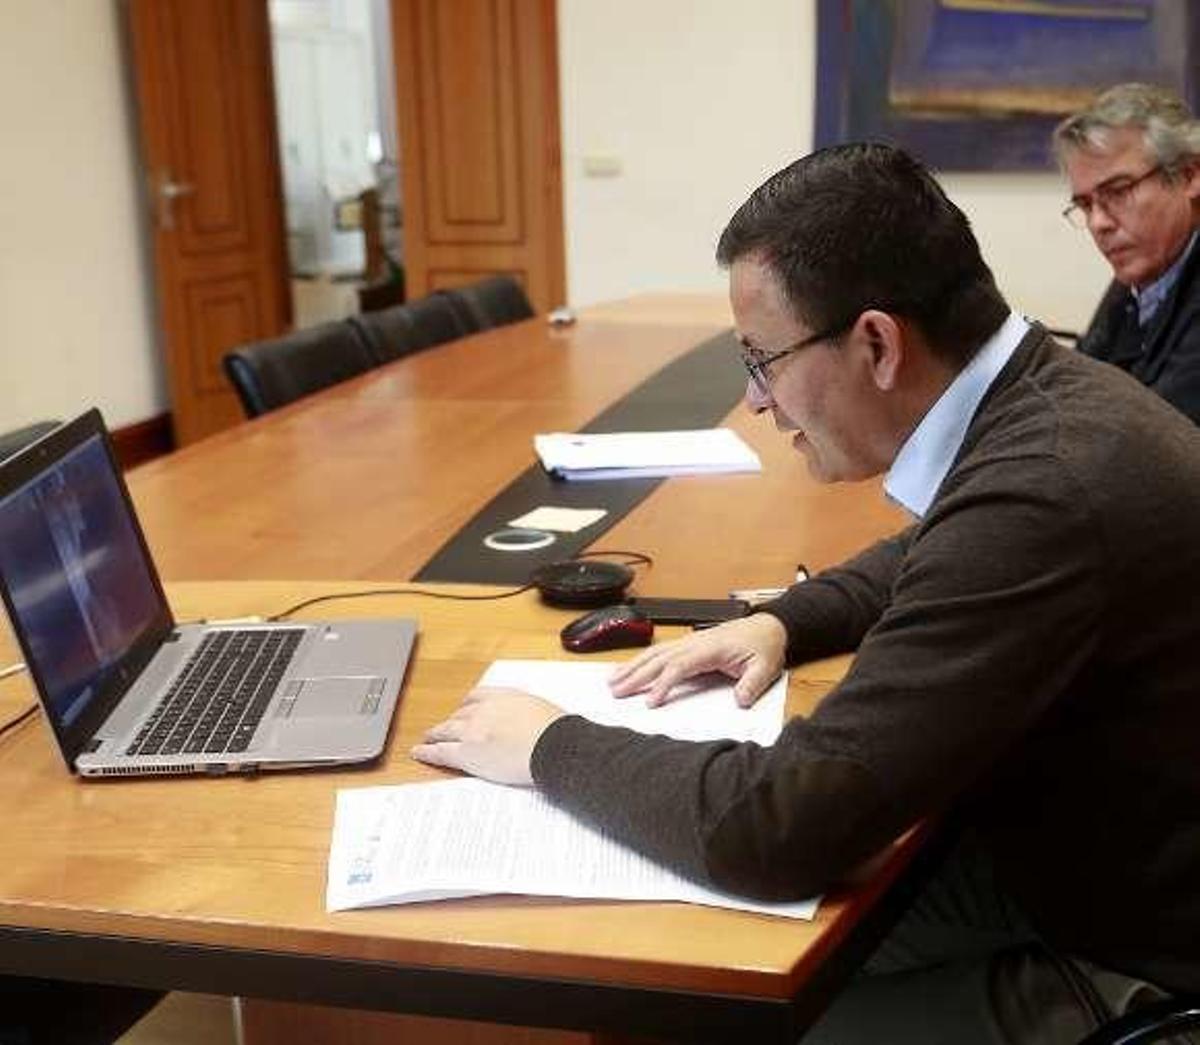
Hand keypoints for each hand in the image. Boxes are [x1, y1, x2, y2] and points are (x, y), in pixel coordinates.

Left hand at [411, 687, 564, 785]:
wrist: (555, 746)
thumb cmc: (557, 732)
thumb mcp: (542, 711)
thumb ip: (528, 713)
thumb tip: (532, 723)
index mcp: (504, 696)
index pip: (477, 696)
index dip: (467, 705)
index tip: (464, 709)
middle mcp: (484, 709)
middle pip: (460, 713)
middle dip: (451, 720)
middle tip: (444, 727)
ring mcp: (473, 730)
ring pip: (446, 730)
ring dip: (435, 733)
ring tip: (428, 737)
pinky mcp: (467, 753)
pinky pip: (440, 752)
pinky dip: (427, 751)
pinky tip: (419, 752)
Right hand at [609, 613, 787, 706]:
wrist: (769, 627)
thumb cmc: (764, 646)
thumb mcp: (765, 667)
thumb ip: (752, 685)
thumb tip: (739, 700)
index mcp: (710, 648)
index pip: (680, 666)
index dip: (663, 683)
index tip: (650, 701)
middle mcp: (694, 643)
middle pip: (659, 659)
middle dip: (636, 675)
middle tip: (616, 691)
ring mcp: (689, 642)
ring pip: (654, 654)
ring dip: (632, 667)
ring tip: (612, 681)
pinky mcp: (688, 644)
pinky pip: (660, 652)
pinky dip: (641, 660)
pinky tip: (629, 668)